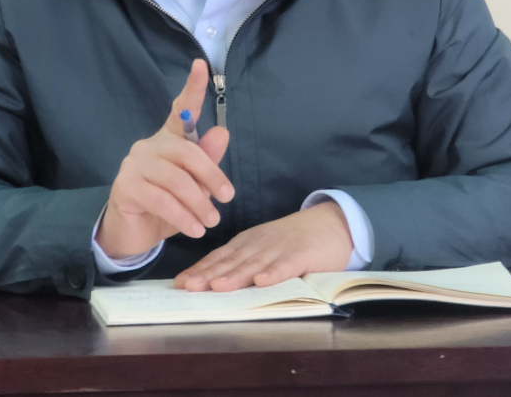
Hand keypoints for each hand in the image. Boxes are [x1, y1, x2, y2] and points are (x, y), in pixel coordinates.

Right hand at [96, 59, 232, 258]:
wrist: (133, 235)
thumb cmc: (166, 208)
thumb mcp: (193, 187)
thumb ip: (207, 162)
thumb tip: (223, 132)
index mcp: (168, 140)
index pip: (180, 110)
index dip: (192, 88)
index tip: (201, 65)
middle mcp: (149, 146)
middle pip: (186, 152)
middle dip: (211, 175)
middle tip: (228, 197)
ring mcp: (134, 165)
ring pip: (175, 179)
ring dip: (199, 203)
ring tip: (212, 221)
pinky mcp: (126, 187)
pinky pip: (161, 199)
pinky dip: (182, 216)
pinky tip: (194, 229)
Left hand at [173, 201, 352, 291]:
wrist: (330, 223)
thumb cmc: (291, 241)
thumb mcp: (262, 247)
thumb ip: (241, 262)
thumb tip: (209, 282)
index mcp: (246, 243)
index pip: (218, 257)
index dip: (199, 270)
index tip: (180, 283)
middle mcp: (258, 244)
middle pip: (231, 261)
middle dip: (208, 274)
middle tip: (189, 287)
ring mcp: (280, 248)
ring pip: (254, 264)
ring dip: (235, 275)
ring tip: (217, 286)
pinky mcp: (302, 254)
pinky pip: (286, 265)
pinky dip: (274, 273)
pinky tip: (262, 282)